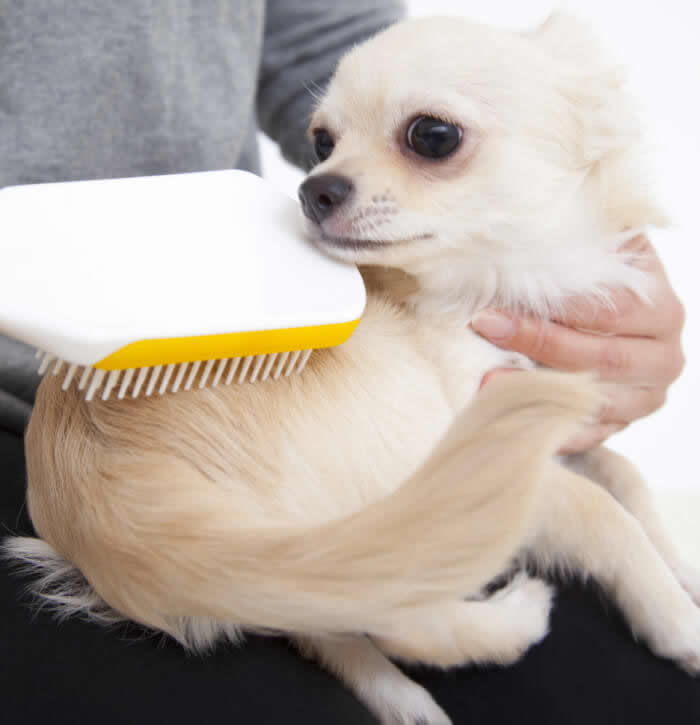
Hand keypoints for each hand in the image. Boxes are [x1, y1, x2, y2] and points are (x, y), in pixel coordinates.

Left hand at [473, 236, 684, 453]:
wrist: (626, 323)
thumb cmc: (604, 285)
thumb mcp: (607, 252)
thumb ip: (591, 234)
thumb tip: (549, 204)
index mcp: (661, 310)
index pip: (608, 311)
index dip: (552, 310)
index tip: (496, 306)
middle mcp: (662, 357)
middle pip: (599, 357)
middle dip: (536, 344)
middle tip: (485, 330)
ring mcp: (643, 397)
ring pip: (591, 399)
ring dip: (536, 391)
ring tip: (486, 382)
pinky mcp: (620, 424)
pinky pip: (587, 434)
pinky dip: (549, 426)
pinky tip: (510, 416)